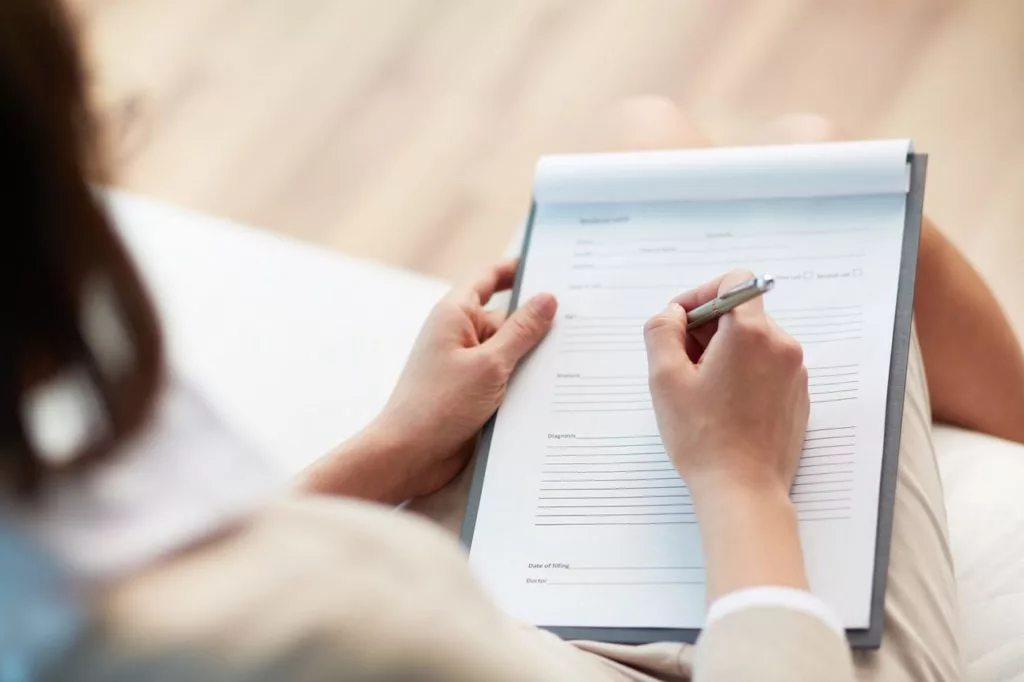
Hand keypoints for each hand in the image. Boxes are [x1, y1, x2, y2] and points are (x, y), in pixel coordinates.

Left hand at [302, 258, 556, 501]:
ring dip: (534, 356)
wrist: (408, 455)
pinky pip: (505, 377)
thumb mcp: (490, 364)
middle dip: (537, 320)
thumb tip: (547, 299)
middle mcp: (459, 335)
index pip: (488, 278)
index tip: (548, 263)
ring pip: (509, 350)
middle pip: (506, 317)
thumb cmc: (439, 405)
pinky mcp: (472, 392)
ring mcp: (466, 365)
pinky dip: (525, 380)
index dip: (516, 268)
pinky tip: (554, 388)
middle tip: (581, 318)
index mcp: (455, 315)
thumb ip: (521, 331)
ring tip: (577, 355)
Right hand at [644, 269, 808, 496]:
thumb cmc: (703, 438)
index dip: (701, 295)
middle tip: (680, 363)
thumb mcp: (664, 378)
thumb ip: (661, 331)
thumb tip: (672, 315)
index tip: (680, 323)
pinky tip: (721, 405)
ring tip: (700, 390)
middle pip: (741, 312)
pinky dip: (742, 373)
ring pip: (752, 341)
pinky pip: (766, 367)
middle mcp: (781, 345)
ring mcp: (795, 372)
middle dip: (706, 328)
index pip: (734, 281)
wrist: (743, 490)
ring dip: (722, 352)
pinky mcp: (798, 396)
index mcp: (751, 333)